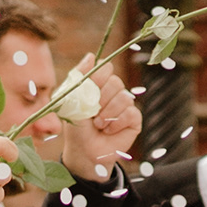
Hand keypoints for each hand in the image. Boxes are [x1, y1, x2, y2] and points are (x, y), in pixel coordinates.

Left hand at [59, 59, 142, 180]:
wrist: (84, 150)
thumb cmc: (76, 126)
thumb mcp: (72, 99)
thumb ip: (80, 77)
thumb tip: (91, 55)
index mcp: (98, 83)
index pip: (105, 68)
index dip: (97, 79)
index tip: (87, 92)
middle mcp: (113, 91)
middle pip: (115, 82)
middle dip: (101, 99)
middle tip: (92, 113)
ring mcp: (125, 105)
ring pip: (124, 98)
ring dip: (107, 114)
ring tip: (99, 124)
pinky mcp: (134, 119)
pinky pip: (131, 113)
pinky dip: (117, 123)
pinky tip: (109, 130)